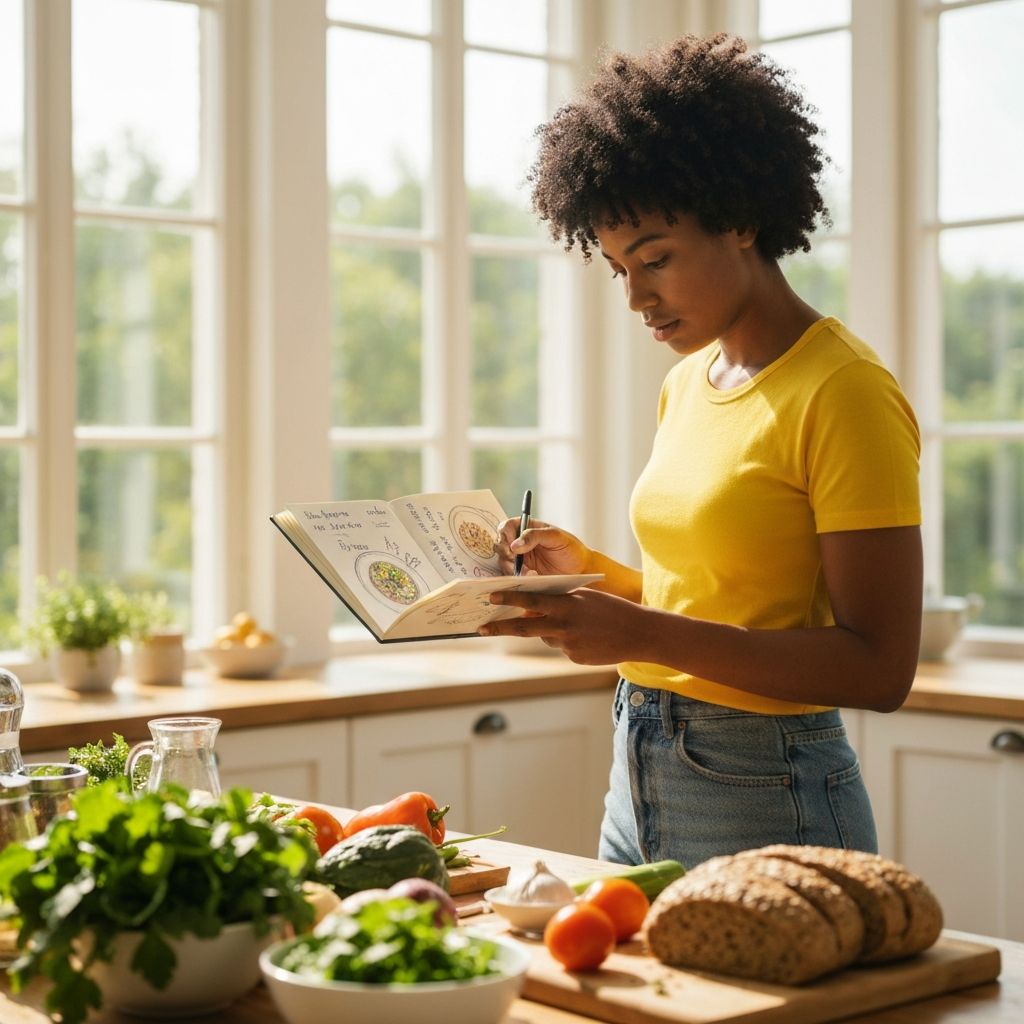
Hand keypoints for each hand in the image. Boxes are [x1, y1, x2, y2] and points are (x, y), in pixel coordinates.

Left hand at [478, 587, 648, 664]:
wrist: (638, 633)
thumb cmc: (611, 609)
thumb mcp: (584, 597)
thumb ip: (558, 601)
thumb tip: (531, 608)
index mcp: (566, 605)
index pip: (530, 602)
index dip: (509, 599)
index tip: (490, 597)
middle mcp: (564, 626)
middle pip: (524, 628)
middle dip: (500, 627)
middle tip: (481, 628)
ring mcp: (568, 645)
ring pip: (546, 637)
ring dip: (550, 631)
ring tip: (578, 625)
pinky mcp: (574, 658)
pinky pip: (562, 647)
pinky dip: (568, 641)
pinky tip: (588, 637)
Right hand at [495, 517, 591, 576]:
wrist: (581, 570)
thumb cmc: (571, 549)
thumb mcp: (556, 537)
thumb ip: (535, 536)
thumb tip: (514, 545)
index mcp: (527, 528)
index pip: (506, 527)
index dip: (504, 535)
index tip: (511, 546)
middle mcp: (521, 542)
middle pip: (500, 544)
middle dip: (504, 553)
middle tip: (515, 561)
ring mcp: (521, 559)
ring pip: (503, 561)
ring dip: (510, 568)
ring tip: (528, 573)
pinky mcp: (523, 573)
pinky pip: (511, 575)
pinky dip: (517, 578)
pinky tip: (531, 578)